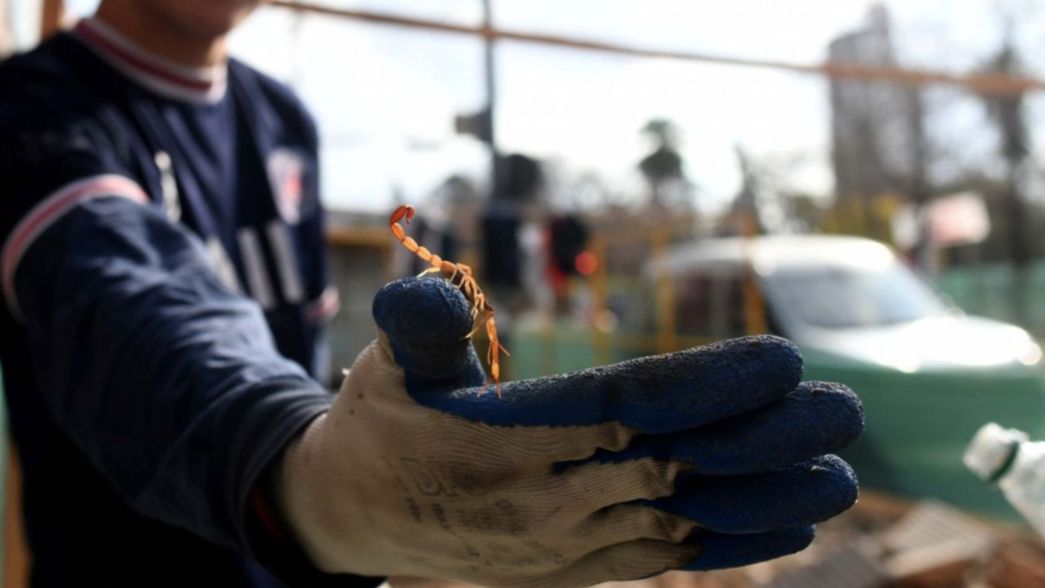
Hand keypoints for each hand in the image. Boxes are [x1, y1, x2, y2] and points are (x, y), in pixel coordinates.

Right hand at [275, 277, 862, 586]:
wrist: (353, 516)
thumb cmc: (383, 423)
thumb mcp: (385, 363)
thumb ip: (416, 325)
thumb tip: (439, 287)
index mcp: (509, 436)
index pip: (627, 403)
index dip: (709, 384)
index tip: (782, 359)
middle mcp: (545, 496)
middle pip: (673, 463)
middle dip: (764, 438)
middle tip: (843, 408)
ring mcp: (563, 542)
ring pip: (680, 519)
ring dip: (765, 499)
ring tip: (839, 478)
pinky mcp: (572, 568)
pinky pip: (660, 559)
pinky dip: (727, 546)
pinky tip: (787, 530)